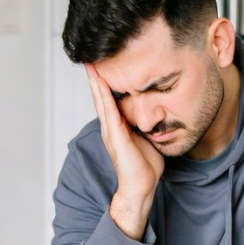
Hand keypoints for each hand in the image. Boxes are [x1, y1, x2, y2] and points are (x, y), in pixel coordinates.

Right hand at [86, 64, 163, 238]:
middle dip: (95, 78)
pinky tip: (101, 83)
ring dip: (96, 82)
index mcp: (118, 126)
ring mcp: (111, 131)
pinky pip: (109, 111)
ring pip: (101, 101)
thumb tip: (154, 114)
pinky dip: (103, 96)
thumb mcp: (147, 137)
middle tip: (89, 58)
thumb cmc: (144, 165)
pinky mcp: (116, 136)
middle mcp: (111, 126)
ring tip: (90, 65)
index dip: (104, 83)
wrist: (141, 186)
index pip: (109, 100)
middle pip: (100, 97)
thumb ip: (145, 124)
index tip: (102, 66)